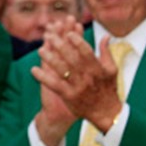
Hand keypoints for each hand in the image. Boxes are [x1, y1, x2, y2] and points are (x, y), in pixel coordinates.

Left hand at [32, 17, 122, 132]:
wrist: (106, 113)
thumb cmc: (108, 88)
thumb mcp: (111, 69)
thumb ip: (106, 52)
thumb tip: (106, 36)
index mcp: (97, 68)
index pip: (87, 52)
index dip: (78, 41)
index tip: (69, 32)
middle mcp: (87, 76)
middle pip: (72, 59)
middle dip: (60, 46)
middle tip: (50, 36)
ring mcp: (77, 86)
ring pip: (62, 70)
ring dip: (50, 59)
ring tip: (40, 50)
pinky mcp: (69, 96)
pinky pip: (54, 85)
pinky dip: (44, 78)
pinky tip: (34, 70)